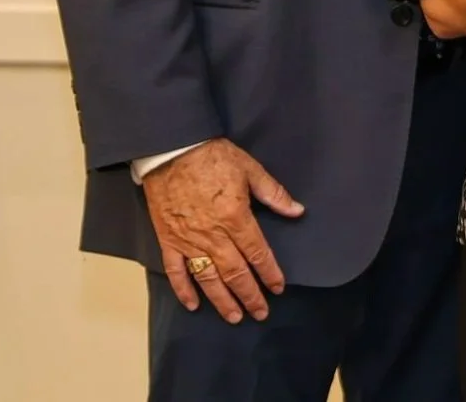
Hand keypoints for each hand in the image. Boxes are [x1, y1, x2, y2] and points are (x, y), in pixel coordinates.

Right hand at [143, 139, 304, 322]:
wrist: (172, 149)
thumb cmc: (213, 156)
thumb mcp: (250, 169)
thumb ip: (274, 193)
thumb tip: (297, 211)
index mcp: (236, 217)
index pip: (257, 253)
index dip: (269, 273)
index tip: (278, 288)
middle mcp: (213, 235)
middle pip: (235, 273)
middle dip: (250, 295)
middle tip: (260, 313)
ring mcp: (188, 240)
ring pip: (208, 278)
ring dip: (222, 300)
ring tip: (234, 317)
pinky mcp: (168, 239)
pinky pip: (175, 271)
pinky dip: (183, 290)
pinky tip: (193, 305)